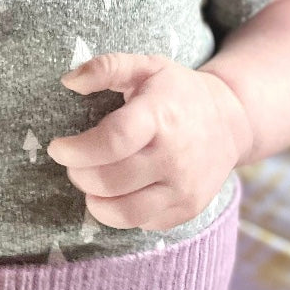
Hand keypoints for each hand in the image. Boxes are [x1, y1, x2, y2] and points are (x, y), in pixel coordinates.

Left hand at [45, 54, 251, 229]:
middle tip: (76, 162)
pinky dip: (119, 211)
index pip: (112, 142)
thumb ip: (106, 67)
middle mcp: (175, 156)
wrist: (231, 122)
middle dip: (79, 174)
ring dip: (94, 199)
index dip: (77, 150)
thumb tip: (68, 81)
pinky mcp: (187, 210)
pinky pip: (140, 223)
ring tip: (92, 180)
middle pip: (109, 181)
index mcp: (161, 116)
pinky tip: (120, 190)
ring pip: (122, 212)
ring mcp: (183, 188)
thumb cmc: (177, 92)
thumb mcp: (146, 66)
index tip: (59, 147)